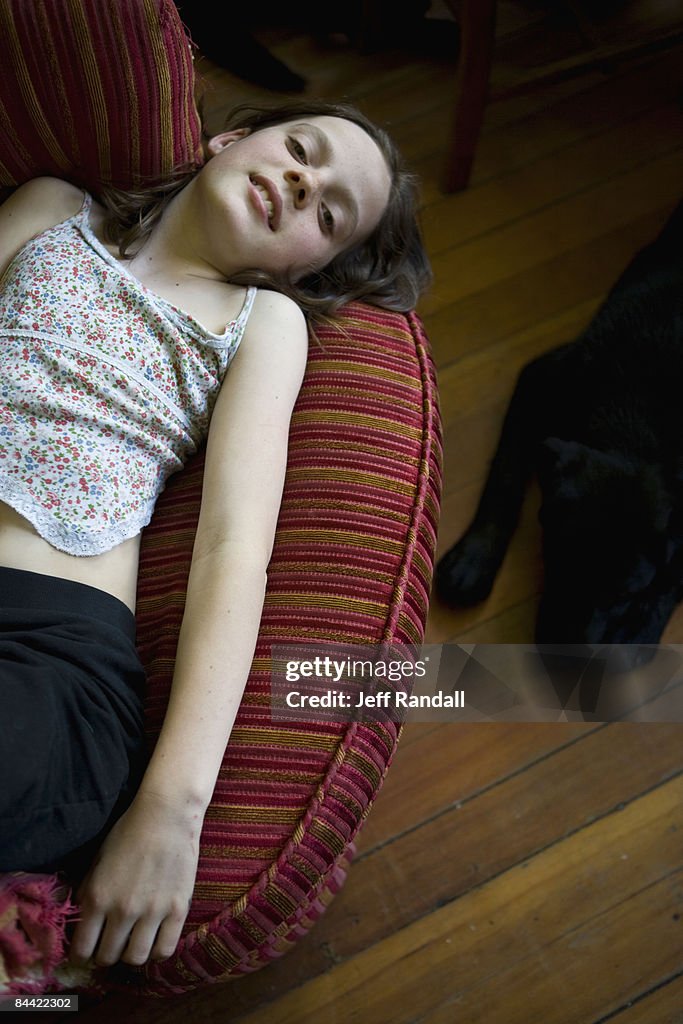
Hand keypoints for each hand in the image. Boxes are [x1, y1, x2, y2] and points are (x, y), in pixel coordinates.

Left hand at [69, 789, 201, 967]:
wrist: (166, 815)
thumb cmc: (128, 832)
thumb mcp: (97, 861)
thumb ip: (86, 892)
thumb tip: (81, 920)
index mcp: (97, 898)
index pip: (82, 949)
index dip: (81, 956)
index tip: (86, 952)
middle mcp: (122, 910)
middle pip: (108, 957)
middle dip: (105, 955)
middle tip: (110, 945)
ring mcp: (152, 912)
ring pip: (136, 958)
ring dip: (130, 955)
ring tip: (133, 943)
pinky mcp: (177, 909)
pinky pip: (165, 949)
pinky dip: (156, 952)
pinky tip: (154, 940)